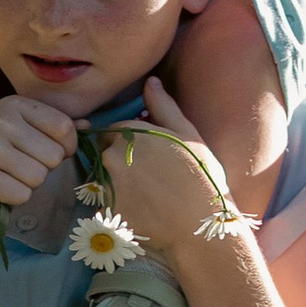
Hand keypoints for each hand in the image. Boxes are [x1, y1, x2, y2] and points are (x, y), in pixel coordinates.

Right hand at [0, 90, 77, 215]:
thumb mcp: (5, 125)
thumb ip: (44, 124)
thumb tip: (89, 125)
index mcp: (11, 105)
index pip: (63, 127)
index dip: (64, 148)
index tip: (48, 155)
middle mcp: (1, 123)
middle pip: (53, 156)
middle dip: (40, 169)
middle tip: (14, 168)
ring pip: (39, 178)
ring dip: (25, 184)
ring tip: (2, 177)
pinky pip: (22, 195)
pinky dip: (12, 198)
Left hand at [100, 82, 241, 252]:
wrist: (201, 224)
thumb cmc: (200, 176)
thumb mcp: (188, 134)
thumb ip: (164, 106)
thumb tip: (150, 82)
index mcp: (130, 134)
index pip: (114, 131)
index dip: (131, 142)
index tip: (150, 155)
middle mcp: (111, 158)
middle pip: (105, 154)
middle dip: (122, 162)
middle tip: (151, 177)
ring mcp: (106, 187)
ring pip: (104, 180)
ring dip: (120, 184)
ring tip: (151, 195)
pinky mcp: (106, 213)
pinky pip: (107, 205)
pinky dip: (121, 207)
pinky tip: (145, 211)